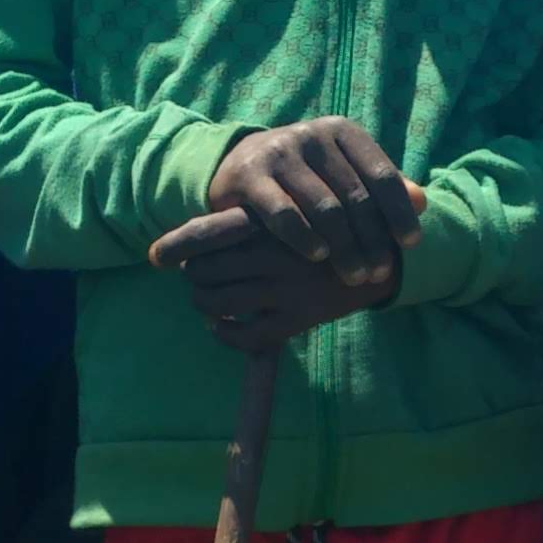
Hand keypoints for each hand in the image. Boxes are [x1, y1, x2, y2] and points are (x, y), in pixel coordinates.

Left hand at [149, 204, 398, 351]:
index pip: (205, 232)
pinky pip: (244, 336)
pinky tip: (222, 327)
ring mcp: (284, 289)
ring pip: (217, 302)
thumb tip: (195, 232)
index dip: (174, 245)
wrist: (387, 254)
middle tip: (195, 274)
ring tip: (206, 298)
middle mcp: (272, 254)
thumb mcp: (297, 206)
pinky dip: (225, 333)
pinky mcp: (297, 319)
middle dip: (193, 273)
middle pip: (203, 269)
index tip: (155, 256)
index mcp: (269, 220)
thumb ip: (255, 219)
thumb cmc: (332, 227)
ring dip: (203, 302)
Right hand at [198, 117, 420, 274]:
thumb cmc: (304, 176)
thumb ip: (379, 186)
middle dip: (372, 239)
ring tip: (355, 276)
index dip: (399, 212)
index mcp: (342, 131)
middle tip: (380, 274)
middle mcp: (312, 134)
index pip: (382, 174)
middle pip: (355, 196)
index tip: (410, 245)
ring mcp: (279, 152)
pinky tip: (318, 257)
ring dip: (344, 247)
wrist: (237, 166)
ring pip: (325, 208)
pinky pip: (284, 213)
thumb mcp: (343, 174)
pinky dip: (304, 238)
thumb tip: (422, 202)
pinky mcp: (250, 175)